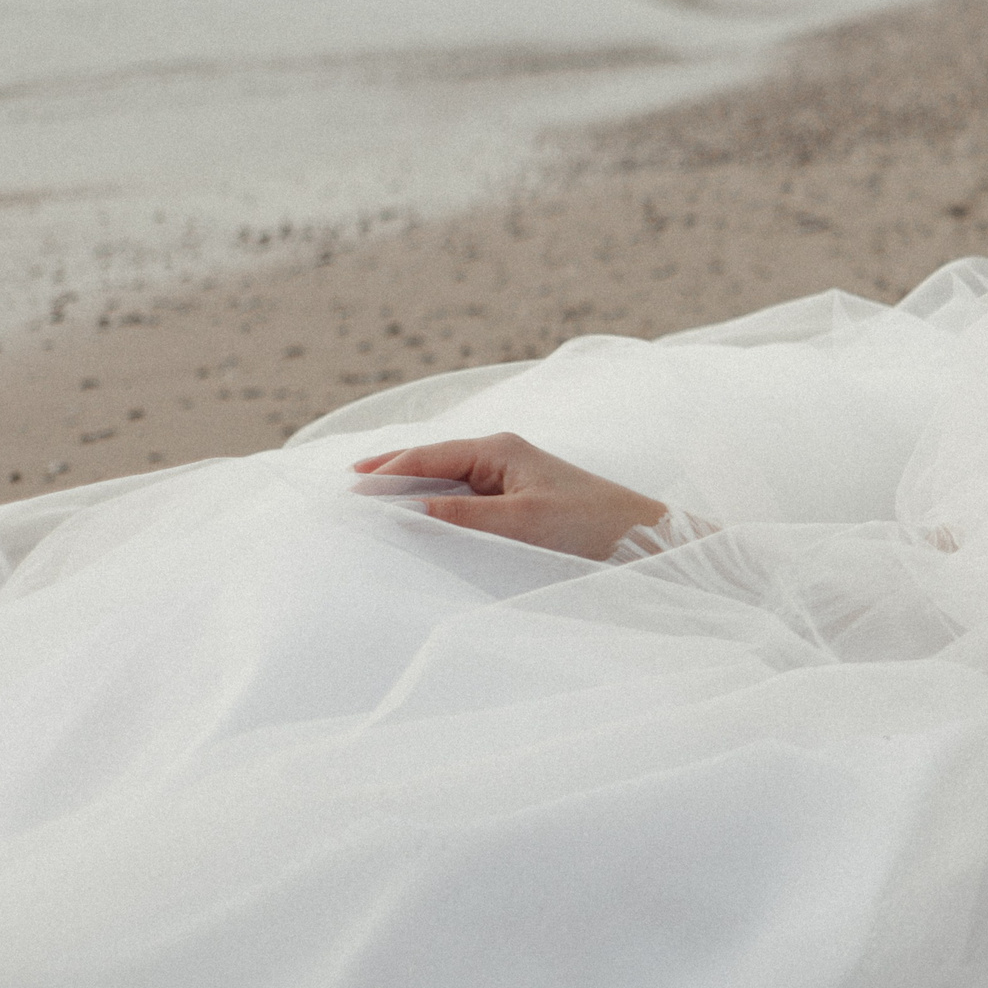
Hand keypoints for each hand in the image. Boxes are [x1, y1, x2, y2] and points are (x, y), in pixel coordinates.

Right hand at [351, 433, 665, 558]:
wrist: (645, 539)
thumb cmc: (590, 526)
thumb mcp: (521, 522)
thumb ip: (463, 517)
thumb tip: (409, 511)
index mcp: (498, 448)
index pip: (425, 457)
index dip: (383, 474)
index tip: (344, 493)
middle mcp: (500, 455)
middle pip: (429, 463)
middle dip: (388, 475)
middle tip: (342, 494)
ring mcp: (509, 476)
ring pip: (444, 481)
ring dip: (409, 492)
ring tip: (366, 505)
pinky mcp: (518, 500)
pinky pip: (462, 499)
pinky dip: (433, 507)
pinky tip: (416, 521)